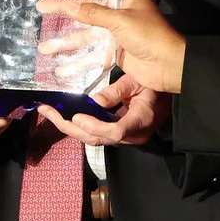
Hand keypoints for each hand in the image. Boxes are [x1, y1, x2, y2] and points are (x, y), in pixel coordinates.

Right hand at [35, 0, 187, 93]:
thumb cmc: (150, 35)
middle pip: (86, 6)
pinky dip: (77, 62)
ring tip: (44, 46)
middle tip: (41, 6)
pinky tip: (60, 68)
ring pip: (85, 34)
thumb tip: (70, 6)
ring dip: (66, 42)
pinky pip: (92, 55)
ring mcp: (115, 32)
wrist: (169, 66)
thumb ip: (94, 13)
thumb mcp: (120, 20)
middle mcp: (119, 10)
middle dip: (64, 9)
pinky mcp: (114, 51)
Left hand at [35, 71, 168, 146]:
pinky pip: (97, 134)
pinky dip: (79, 126)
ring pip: (93, 138)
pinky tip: (64, 115)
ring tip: (49, 112)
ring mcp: (126, 138)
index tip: (77, 116)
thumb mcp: (138, 82)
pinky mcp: (119, 135)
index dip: (94, 126)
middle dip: (69, 127)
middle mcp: (132, 136)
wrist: (171, 99)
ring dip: (70, 127)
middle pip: (97, 138)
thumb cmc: (157, 86)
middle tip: (48, 112)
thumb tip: (94, 101)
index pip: (115, 131)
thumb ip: (117, 91)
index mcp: (141, 121)